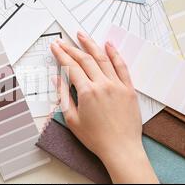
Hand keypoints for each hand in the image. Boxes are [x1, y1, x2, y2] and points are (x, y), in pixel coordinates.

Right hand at [51, 31, 157, 183]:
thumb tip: (57, 79)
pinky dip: (115, 54)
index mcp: (87, 92)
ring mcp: (117, 85)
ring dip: (91, 45)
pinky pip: (122, 67)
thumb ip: (63, 97)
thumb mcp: (72, 119)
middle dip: (72, 48)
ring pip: (102, 58)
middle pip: (85, 59)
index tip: (55, 47)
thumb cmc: (96, 138)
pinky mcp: (129, 89)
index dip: (61, 55)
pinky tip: (108, 45)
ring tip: (82, 36)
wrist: (121, 149)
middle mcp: (103, 85)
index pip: (71, 67)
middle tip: (63, 42)